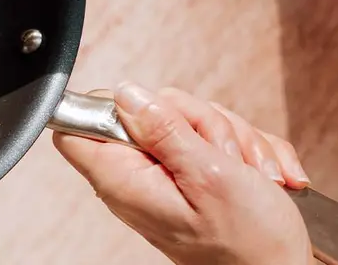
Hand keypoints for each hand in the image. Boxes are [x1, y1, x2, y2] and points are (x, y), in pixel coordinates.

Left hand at [53, 83, 311, 264]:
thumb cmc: (250, 243)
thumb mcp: (210, 176)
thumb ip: (164, 130)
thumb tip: (125, 94)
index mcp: (124, 179)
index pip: (75, 125)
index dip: (105, 104)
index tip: (153, 110)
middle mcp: (137, 177)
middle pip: (146, 110)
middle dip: (200, 120)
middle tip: (225, 153)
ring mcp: (165, 176)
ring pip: (187, 120)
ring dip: (231, 139)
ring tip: (250, 173)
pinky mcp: (192, 175)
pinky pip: (212, 139)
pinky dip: (245, 153)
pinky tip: (262, 177)